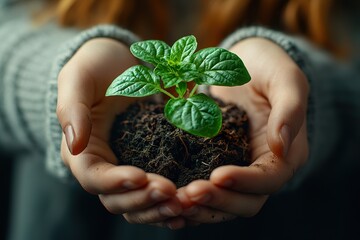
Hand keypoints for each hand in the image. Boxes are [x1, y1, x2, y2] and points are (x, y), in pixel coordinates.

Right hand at [57, 38, 181, 225]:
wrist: (118, 62)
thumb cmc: (95, 66)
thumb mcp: (79, 78)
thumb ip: (72, 109)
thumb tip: (74, 144)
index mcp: (82, 150)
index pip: (92, 177)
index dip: (114, 182)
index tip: (139, 177)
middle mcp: (103, 165)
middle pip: (117, 199)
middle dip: (142, 200)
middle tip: (171, 193)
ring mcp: (126, 166)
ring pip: (137, 202)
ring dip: (158, 207)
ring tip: (183, 202)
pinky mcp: (148, 162)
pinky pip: (155, 189)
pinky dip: (169, 200)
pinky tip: (189, 201)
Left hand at [178, 38, 308, 224]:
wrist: (245, 64)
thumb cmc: (268, 67)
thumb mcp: (285, 79)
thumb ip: (290, 110)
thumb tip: (281, 146)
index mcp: (286, 154)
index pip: (269, 179)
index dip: (245, 182)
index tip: (217, 176)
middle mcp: (263, 168)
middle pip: (246, 202)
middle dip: (218, 201)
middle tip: (187, 195)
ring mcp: (240, 168)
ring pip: (224, 202)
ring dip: (201, 207)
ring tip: (173, 200)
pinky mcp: (217, 162)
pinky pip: (207, 188)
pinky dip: (191, 197)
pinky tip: (170, 195)